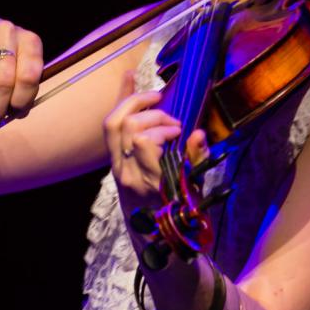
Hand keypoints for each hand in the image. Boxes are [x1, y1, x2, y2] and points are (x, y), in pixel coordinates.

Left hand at [103, 70, 208, 205]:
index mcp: (147, 180)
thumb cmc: (178, 210)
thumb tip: (198, 133)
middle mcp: (126, 171)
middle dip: (153, 115)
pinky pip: (111, 125)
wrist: (153, 234)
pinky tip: (130, 76)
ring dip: (135, 104)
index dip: (161, 129)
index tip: (179, 131)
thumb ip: (195, 160)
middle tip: (172, 121)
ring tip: (157, 101)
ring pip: (112, 122)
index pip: (143, 141)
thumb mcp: (193, 189)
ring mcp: (115, 165)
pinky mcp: (112, 159)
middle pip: (127, 126)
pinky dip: (122, 100)